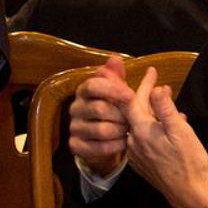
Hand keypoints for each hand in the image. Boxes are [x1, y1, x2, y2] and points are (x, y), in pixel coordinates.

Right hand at [69, 56, 134, 176]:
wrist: (106, 138)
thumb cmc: (115, 109)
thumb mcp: (118, 92)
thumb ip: (117, 77)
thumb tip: (115, 59)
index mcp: (84, 90)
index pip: (93, 85)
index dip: (113, 90)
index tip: (130, 96)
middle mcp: (75, 107)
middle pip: (100, 109)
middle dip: (122, 115)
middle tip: (134, 119)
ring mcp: (74, 127)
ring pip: (101, 130)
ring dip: (120, 132)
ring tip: (129, 131)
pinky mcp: (75, 145)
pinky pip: (96, 148)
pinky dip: (114, 147)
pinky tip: (123, 144)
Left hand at [123, 67, 207, 207]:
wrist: (188, 194)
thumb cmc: (188, 161)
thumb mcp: (181, 131)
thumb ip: (165, 109)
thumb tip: (156, 89)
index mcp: (141, 131)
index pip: (135, 100)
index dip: (143, 83)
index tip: (152, 70)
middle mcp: (134, 141)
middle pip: (134, 112)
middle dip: (145, 95)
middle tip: (156, 81)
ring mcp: (137, 154)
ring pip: (139, 125)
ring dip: (150, 111)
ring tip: (164, 102)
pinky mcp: (142, 163)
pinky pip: (143, 138)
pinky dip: (152, 127)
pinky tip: (165, 127)